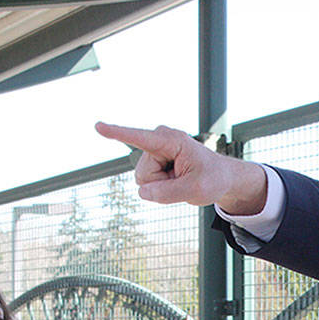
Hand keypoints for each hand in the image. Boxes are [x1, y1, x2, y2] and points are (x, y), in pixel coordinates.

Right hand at [94, 121, 266, 212]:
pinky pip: (147, 183)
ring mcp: (155, 151)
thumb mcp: (196, 190)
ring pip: (144, 181)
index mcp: (171, 140)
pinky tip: (176, 179)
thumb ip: (168, 193)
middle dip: (161, 184)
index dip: (117, 133)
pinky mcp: (153, 160)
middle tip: (183, 180)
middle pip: (143, 175)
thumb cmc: (212, 179)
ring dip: (162, 186)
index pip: (139, 138)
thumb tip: (142, 192)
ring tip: (181, 179)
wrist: (220, 177)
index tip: (98, 126)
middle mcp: (159, 141)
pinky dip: (162, 187)